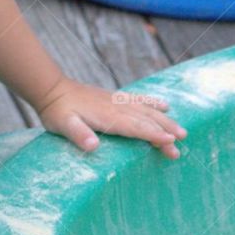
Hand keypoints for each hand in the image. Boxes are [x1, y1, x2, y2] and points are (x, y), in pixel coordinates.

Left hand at [35, 76, 186, 159]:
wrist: (52, 89)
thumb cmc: (57, 112)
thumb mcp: (64, 125)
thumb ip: (79, 134)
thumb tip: (93, 146)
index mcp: (108, 117)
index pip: (136, 128)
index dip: (153, 136)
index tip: (171, 143)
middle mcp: (117, 107)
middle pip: (146, 121)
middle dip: (165, 132)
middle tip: (182, 143)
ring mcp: (117, 101)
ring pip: (147, 111)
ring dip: (165, 121)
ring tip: (182, 132)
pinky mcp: (114, 98)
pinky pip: (139, 100)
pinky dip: (153, 103)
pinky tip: (164, 105)